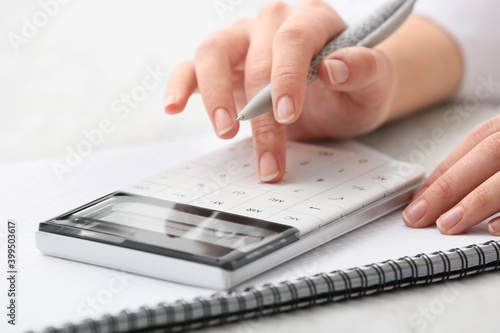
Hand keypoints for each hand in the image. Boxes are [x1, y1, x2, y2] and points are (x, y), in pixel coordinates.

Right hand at [164, 0, 396, 181]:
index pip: (293, 38)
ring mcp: (243, 41)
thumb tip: (335, 65)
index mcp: (313, 20)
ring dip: (215, 95)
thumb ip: (365, 69)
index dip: (287, 76)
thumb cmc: (353, 90)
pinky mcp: (223, 65)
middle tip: (268, 151)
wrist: (337, 99)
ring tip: (226, 132)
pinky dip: (180, 85)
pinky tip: (174, 106)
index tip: (286, 114)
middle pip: (254, 55)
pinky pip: (191, 66)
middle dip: (259, 109)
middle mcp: (272, 24)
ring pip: (213, 52)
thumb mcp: (374, 85)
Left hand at [403, 115, 499, 235]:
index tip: (415, 202)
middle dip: (448, 187)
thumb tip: (438, 193)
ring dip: (475, 202)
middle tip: (418, 217)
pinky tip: (493, 230)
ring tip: (447, 225)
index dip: (442, 172)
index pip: (476, 141)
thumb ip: (487, 161)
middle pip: (488, 152)